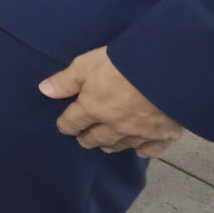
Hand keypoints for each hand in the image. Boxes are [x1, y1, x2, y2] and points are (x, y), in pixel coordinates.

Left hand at [41, 48, 184, 156]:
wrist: (169, 70)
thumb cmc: (124, 62)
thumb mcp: (87, 64)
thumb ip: (66, 80)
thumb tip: (44, 91)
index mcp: (93, 109)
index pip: (72, 122)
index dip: (66, 124)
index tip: (64, 125)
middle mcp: (115, 126)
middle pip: (95, 138)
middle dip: (86, 137)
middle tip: (83, 137)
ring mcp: (140, 133)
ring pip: (120, 145)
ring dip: (110, 144)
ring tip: (105, 144)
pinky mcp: (164, 135)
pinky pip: (151, 150)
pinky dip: (144, 150)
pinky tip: (141, 150)